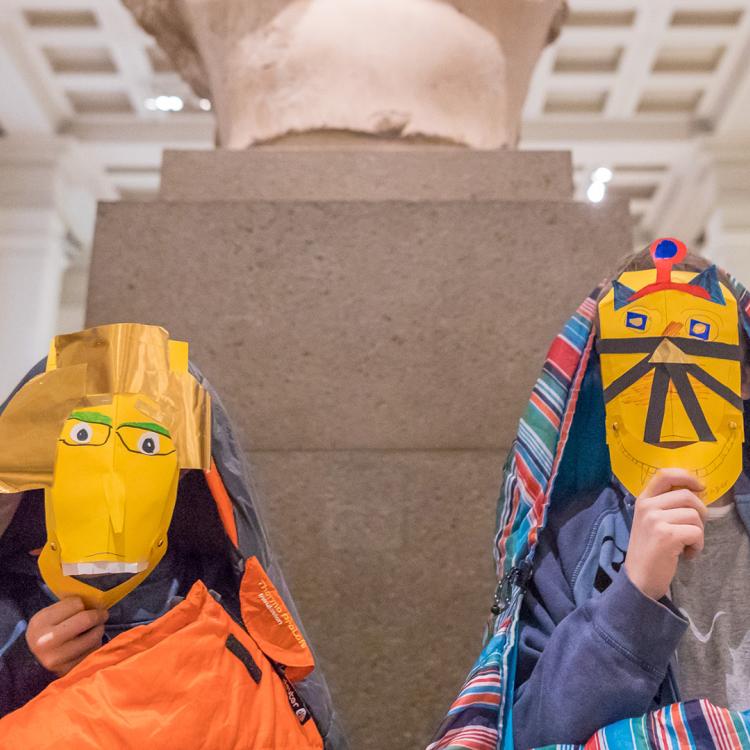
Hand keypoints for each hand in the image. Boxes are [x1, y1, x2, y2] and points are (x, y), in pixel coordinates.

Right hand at [26, 598, 108, 675]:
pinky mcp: (68, 669)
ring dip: (99, 630)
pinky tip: (88, 644)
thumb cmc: (48, 631)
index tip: (85, 606)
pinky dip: (95, 644)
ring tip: (95, 629)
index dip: (83, 603)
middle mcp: (46, 641)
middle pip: (86, 619)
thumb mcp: (50, 615)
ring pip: (94, 636)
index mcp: (40, 622)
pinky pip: (93, 650)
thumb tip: (96, 600)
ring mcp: (57, 658)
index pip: (76, 603)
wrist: (35, 661)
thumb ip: (69, 606)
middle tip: (102, 614)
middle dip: (98, 614)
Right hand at [624, 469, 706, 600]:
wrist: (638, 579)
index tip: (699, 487)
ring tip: (686, 545)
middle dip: (700, 513)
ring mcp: (654, 520)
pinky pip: (696, 532)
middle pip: (687, 496)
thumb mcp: (650, 521)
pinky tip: (686, 554)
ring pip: (695, 515)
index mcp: (643, 500)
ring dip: (698, 533)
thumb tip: (695, 493)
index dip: (686, 476)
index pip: (664, 474)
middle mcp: (647, 506)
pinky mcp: (666, 535)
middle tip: (693, 529)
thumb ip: (665, 505)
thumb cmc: (649, 550)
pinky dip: (698, 546)